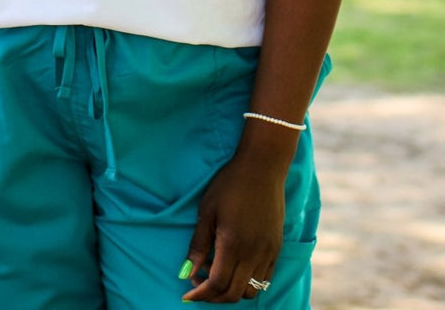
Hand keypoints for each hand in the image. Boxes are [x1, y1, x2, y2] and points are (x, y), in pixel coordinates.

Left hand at [179, 153, 284, 302]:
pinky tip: (235, 266)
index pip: (217, 285)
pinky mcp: (276, 247)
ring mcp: (268, 252)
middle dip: (213, 297)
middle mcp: (253, 254)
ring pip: (251, 290)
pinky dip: (247, 282)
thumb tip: (186, 273)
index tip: (186, 294)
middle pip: (233, 293)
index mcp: (233, 245)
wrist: (263, 167)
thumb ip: (198, 245)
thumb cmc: (230, 184)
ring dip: (231, 290)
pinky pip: (264, 278)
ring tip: (216, 271)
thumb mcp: (207, 210)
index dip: (200, 294)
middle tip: (198, 284)